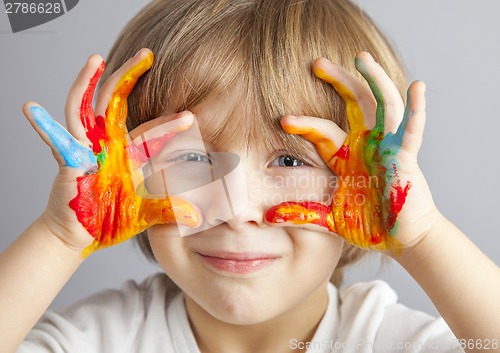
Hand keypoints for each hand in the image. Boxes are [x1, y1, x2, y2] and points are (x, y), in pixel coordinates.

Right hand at [24, 49, 199, 255]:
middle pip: (116, 102)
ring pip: (85, 109)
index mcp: (128, 154)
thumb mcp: (142, 214)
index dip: (168, 125)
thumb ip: (166, 210)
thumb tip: (196, 219)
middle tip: (146, 54)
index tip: (189, 117)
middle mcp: (107, 145)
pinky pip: (55, 140)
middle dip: (129, 77)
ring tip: (96, 59)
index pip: (150, 133)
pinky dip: (44, 126)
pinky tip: (31, 108)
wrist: (81, 234)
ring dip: (87, 84)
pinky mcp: (66, 160)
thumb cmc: (111, 218)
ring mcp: (85, 149)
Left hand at [265, 52, 439, 253]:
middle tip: (317, 62)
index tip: (284, 120)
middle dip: (338, 81)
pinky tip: (417, 87)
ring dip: (374, 80)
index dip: (305, 124)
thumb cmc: (368, 224)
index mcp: (346, 156)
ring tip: (361, 57)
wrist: (400, 240)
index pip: (322, 130)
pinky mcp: (406, 159)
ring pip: (382, 105)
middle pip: (353, 102)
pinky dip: (416, 109)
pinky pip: (412, 131)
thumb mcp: (330, 217)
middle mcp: (366, 145)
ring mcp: (387, 147)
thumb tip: (268, 218)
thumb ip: (302, 213)